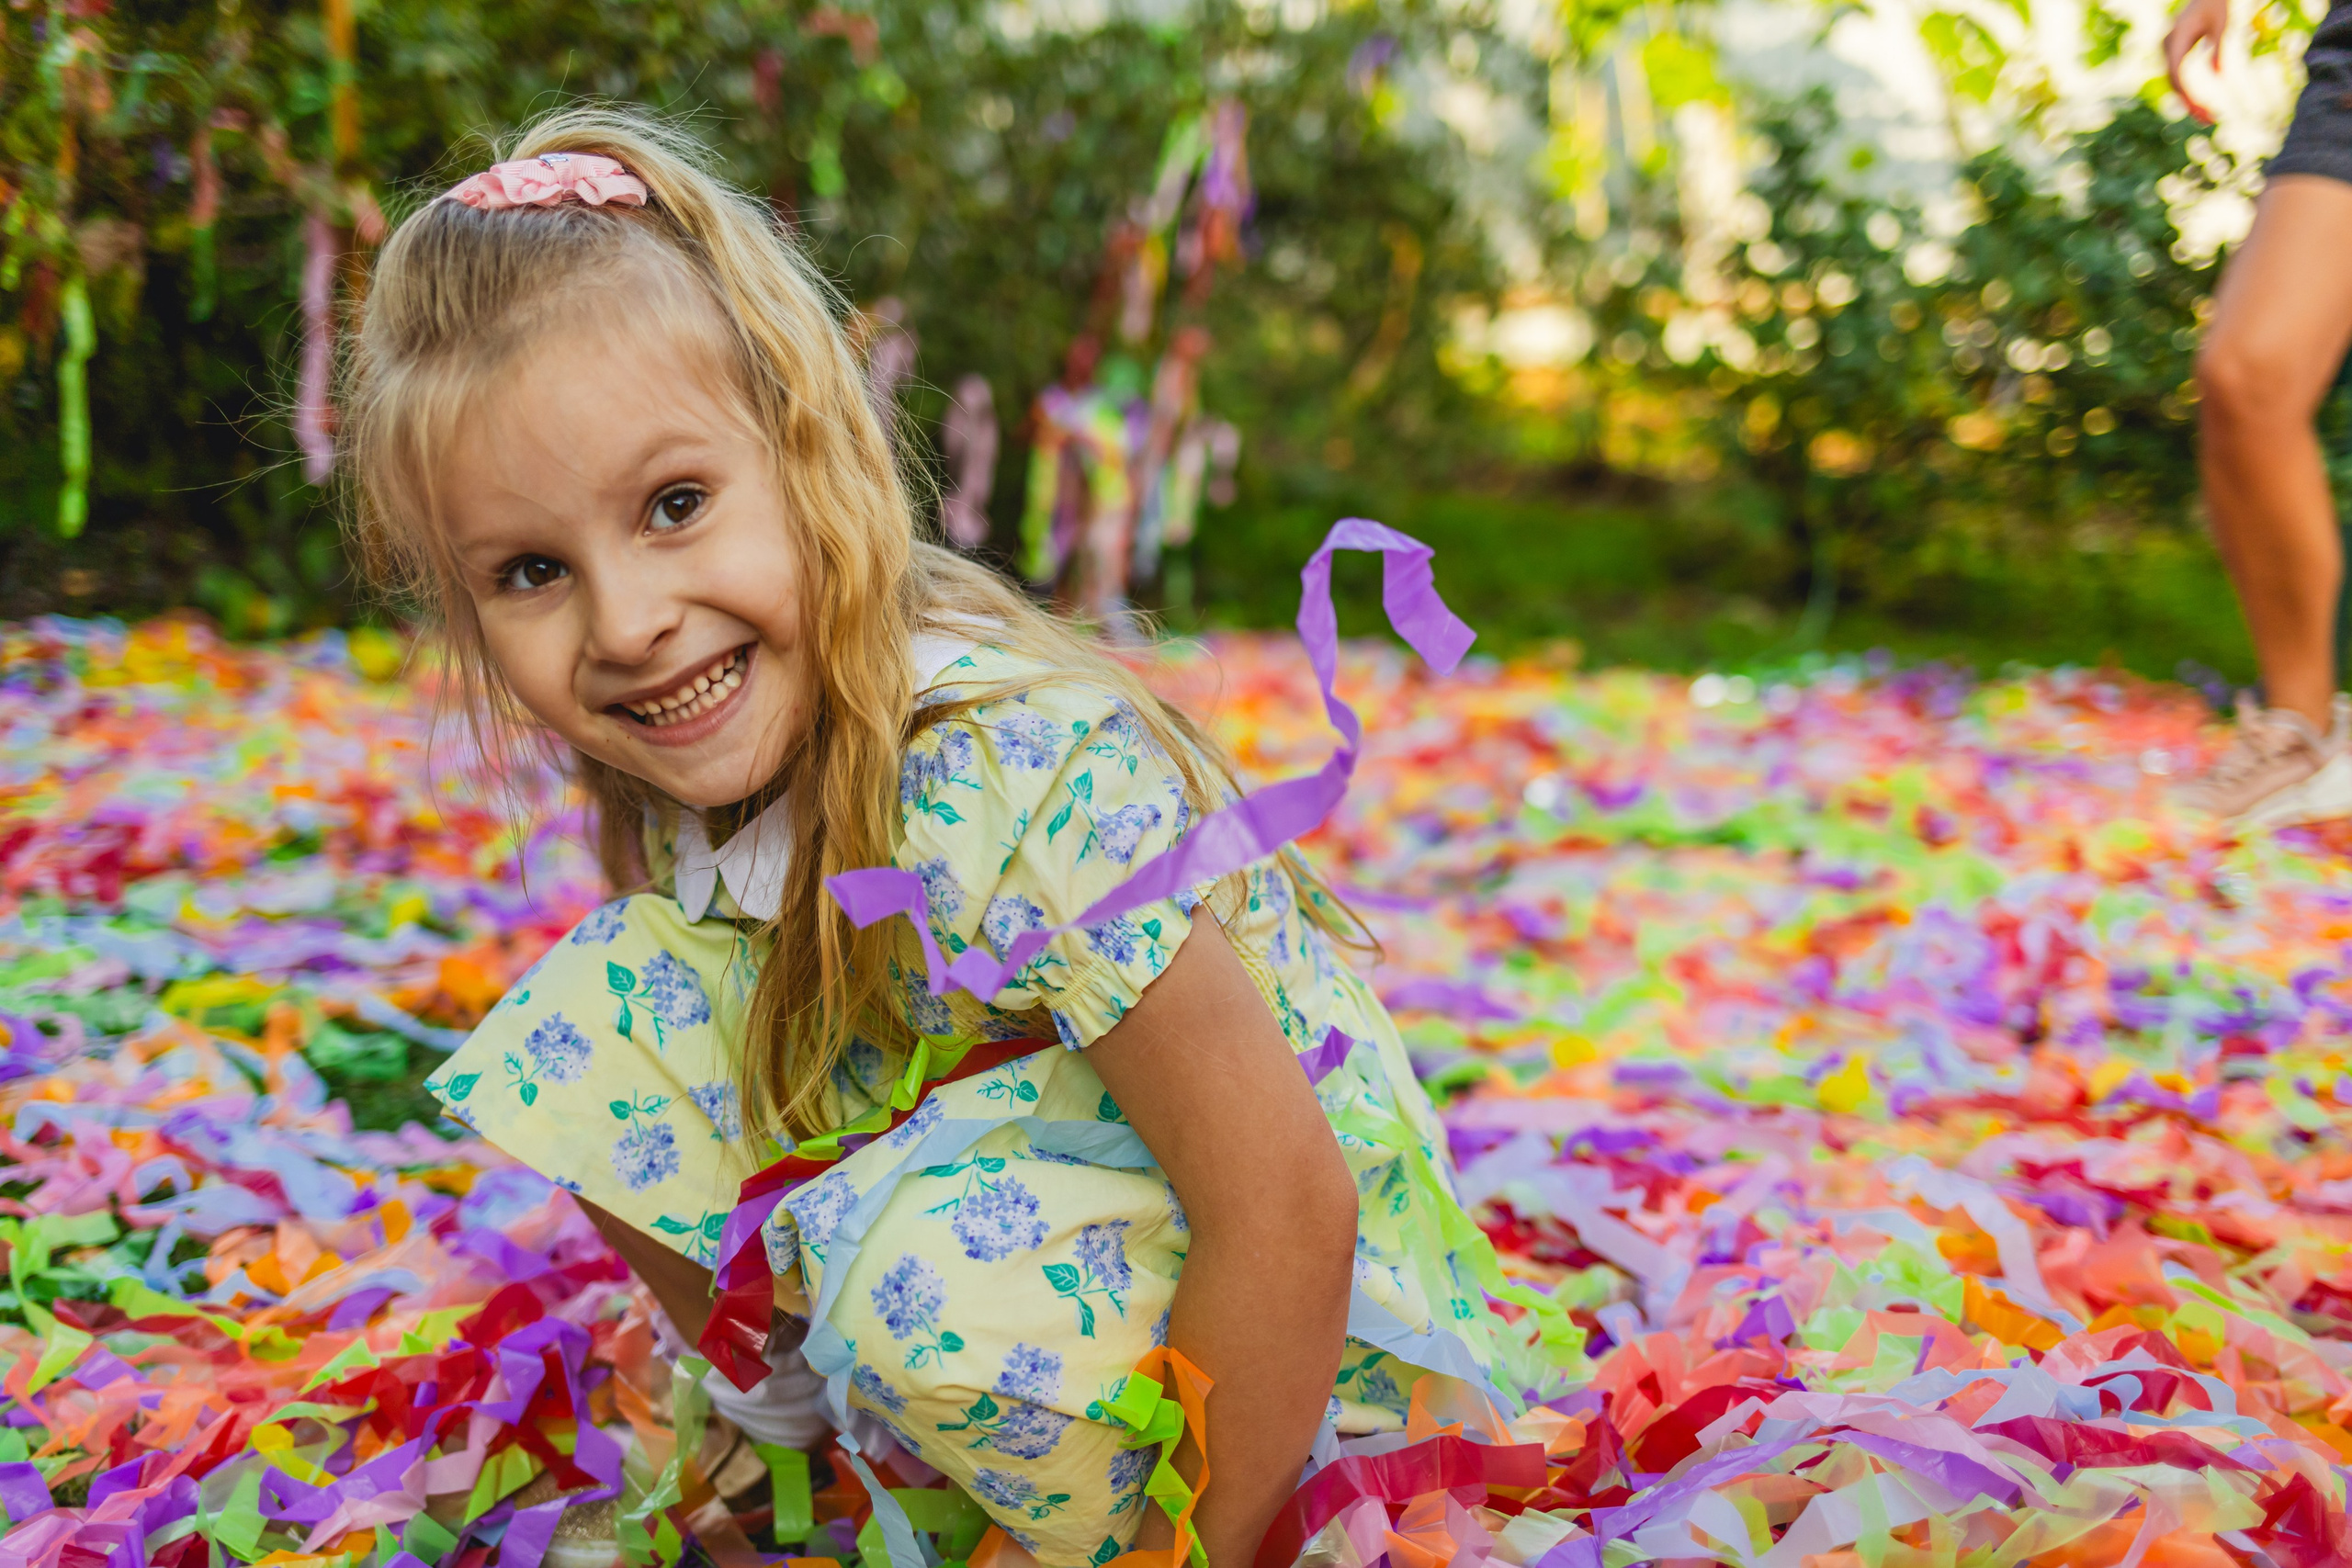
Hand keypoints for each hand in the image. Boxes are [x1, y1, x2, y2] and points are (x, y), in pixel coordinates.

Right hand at [2165, 0, 2227, 123]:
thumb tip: (2220, 78)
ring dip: (2188, 100)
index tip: (2206, 110)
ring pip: (2174, 82)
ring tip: (2206, 116)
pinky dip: (2187, 91)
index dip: (2190, 95)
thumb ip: (2219, 50)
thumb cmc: (2218, 3)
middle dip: (2190, 103)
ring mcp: (2167, 48)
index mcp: (2177, 38)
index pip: (2178, 74)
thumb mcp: (2223, 25)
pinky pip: (2177, 76)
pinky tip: (2199, 103)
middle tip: (2209, 120)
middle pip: (2174, 82)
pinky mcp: (2173, 51)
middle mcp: (2167, 45)